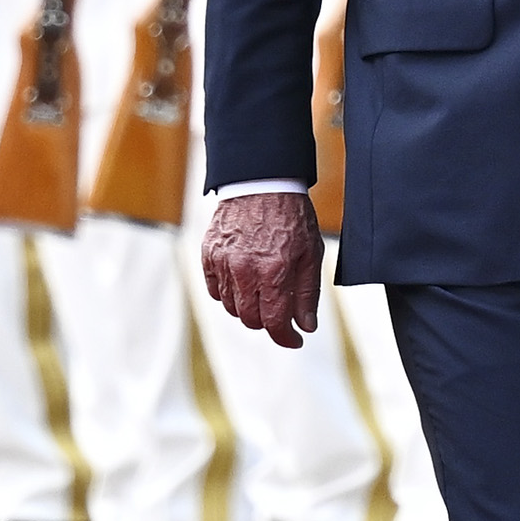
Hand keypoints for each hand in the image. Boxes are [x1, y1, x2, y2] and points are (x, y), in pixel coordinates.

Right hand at [201, 187, 323, 349]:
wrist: (262, 182)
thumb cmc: (291, 216)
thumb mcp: (310, 254)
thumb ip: (307, 294)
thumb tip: (306, 327)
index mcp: (273, 271)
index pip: (274, 322)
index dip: (286, 338)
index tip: (294, 339)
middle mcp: (244, 269)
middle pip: (250, 319)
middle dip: (268, 323)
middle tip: (280, 314)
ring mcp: (223, 262)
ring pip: (230, 307)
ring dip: (247, 308)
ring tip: (262, 293)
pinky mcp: (209, 254)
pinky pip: (215, 290)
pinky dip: (228, 294)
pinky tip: (243, 283)